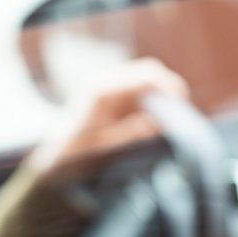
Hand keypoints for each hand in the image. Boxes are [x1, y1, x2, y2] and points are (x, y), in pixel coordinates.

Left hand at [28, 58, 191, 183]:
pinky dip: (153, 107)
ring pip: (147, 83)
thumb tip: (160, 123)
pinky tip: (156, 126)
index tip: (184, 107)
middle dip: (170, 91)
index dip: (171, 87)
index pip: (148, 75)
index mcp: (103, 91)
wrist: (53, 163)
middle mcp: (106, 84)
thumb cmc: (75, 157)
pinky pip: (141, 96)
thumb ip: (133, 134)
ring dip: (162, 99)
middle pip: (150, 73)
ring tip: (171, 124)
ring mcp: (110, 91)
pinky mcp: (113, 101)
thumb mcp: (105, 148)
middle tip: (182, 116)